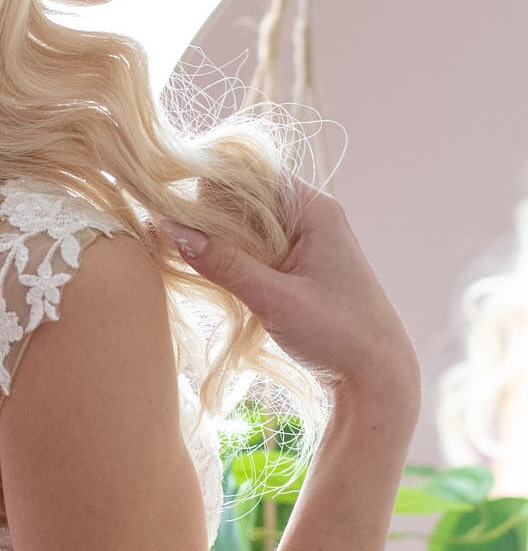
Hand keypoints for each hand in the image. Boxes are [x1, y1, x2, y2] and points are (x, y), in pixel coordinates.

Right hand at [161, 188, 418, 415]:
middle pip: (245, 195)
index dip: (211, 185)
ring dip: (219, 238)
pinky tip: (217, 274)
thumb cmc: (339, 335)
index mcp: (314, 210)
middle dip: (210, 215)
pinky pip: (254, 245)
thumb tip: (171, 228)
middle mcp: (310, 216)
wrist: (379, 376)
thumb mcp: (275, 299)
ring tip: (194, 260)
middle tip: (180, 242)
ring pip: (246, 222)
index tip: (177, 210)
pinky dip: (232, 255)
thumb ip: (224, 263)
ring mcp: (304, 240)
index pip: (251, 173)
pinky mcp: (297, 263)